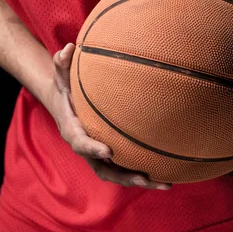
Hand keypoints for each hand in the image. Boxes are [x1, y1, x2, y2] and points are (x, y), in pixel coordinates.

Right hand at [50, 43, 171, 189]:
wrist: (65, 103)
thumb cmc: (66, 88)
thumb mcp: (61, 76)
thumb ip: (63, 64)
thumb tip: (69, 48)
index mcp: (72, 130)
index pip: (79, 142)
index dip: (92, 148)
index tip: (108, 150)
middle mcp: (86, 147)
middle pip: (102, 168)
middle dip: (123, 175)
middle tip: (142, 177)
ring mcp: (98, 154)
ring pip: (118, 173)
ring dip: (140, 181)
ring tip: (166, 184)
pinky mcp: (110, 155)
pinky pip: (126, 167)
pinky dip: (145, 172)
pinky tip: (171, 173)